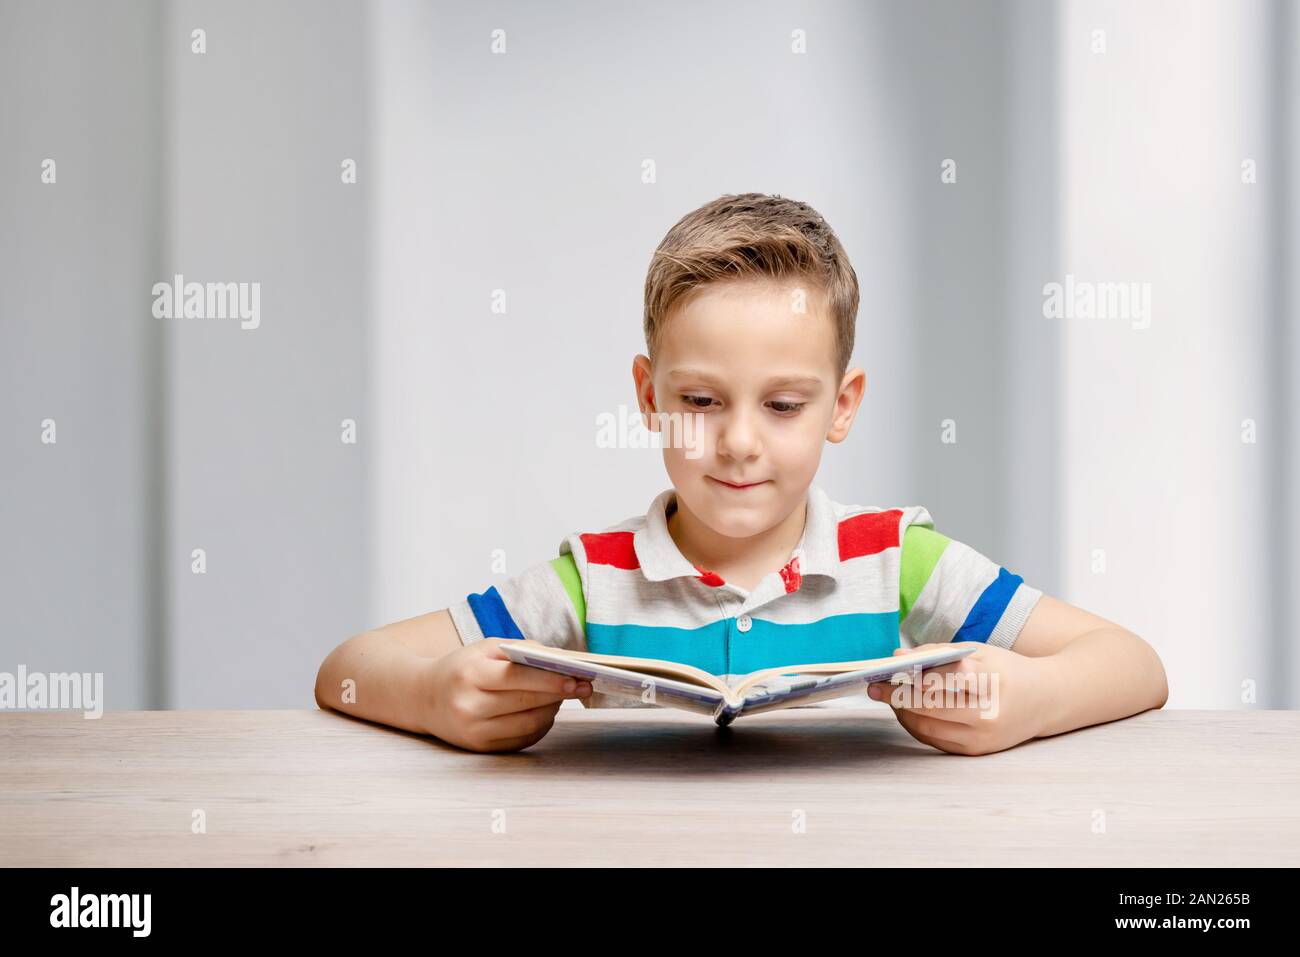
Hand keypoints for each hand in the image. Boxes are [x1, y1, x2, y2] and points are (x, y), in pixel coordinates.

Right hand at [422, 639, 592, 752]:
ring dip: (552, 709)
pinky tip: (545, 711)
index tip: (577, 677)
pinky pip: (522, 738)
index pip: (517, 677)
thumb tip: (562, 659)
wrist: (423, 698)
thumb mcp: (485, 649)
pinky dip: (540, 724)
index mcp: (469, 675)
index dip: (550, 678)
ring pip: (528, 724)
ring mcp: (473, 732)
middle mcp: (469, 706)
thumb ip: (522, 649)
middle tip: (583, 686)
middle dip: (559, 694)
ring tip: (563, 695)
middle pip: (526, 702)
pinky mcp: (481, 748)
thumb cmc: (462, 668)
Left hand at [866, 643, 1057, 754]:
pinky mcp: (978, 751)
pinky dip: (917, 726)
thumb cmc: (1007, 670)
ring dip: (902, 713)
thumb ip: (938, 652)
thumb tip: (897, 656)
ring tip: (890, 697)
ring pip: (928, 727)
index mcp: (990, 681)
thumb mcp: (979, 652)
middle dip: (896, 696)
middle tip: (873, 687)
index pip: (941, 679)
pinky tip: (908, 712)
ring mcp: (982, 737)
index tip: (884, 670)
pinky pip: (936, 741)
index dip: (908, 676)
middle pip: (929, 707)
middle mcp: (987, 713)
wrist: (1047, 700)